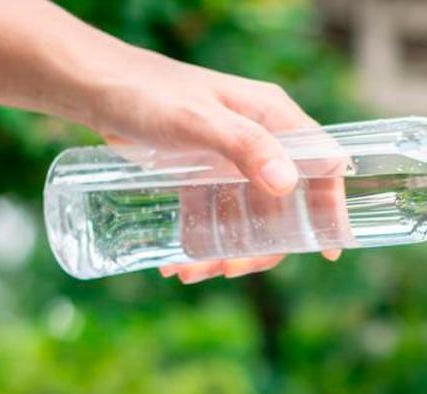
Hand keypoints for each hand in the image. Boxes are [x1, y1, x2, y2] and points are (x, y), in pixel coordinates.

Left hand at [87, 49, 343, 282]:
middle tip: (231, 270)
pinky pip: (216, 217)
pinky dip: (202, 243)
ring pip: (248, 218)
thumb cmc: (148, 94)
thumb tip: (287, 182)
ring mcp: (233, 161)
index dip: (330, 207)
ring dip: (227, 252)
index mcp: (274, 118)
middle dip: (262, 246)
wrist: (96, 90)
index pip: (321, 165)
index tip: (330, 247)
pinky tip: (177, 262)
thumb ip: (244, 145)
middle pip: (285, 204)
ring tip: (189, 271)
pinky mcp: (205, 176)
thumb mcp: (197, 120)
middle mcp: (261, 140)